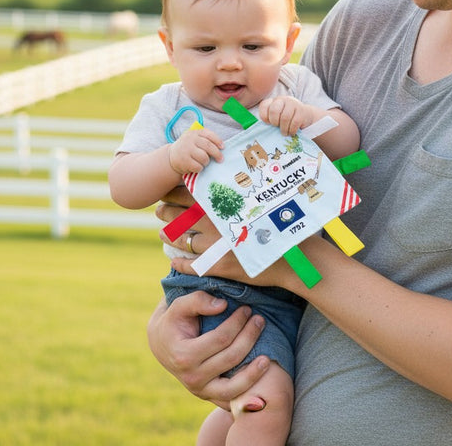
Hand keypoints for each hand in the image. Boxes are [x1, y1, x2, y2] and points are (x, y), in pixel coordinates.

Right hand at [147, 292, 269, 410]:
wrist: (160, 344)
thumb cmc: (172, 321)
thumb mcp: (178, 306)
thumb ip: (198, 300)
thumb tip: (223, 305)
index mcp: (184, 355)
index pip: (220, 339)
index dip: (237, 323)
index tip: (247, 309)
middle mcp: (192, 377)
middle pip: (231, 358)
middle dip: (249, 337)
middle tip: (260, 320)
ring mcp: (200, 391)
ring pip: (234, 388)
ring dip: (254, 373)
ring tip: (267, 358)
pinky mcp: (208, 397)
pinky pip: (231, 400)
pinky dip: (247, 395)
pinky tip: (261, 385)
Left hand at [155, 201, 292, 287]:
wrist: (292, 256)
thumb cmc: (276, 224)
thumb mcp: (255, 203)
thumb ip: (235, 195)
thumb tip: (222, 184)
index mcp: (220, 204)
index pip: (187, 194)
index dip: (172, 193)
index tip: (165, 192)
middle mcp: (213, 222)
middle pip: (179, 215)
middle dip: (165, 212)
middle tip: (159, 211)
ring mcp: (213, 245)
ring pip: (181, 239)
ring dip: (169, 236)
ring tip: (163, 234)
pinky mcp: (216, 266)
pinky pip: (190, 266)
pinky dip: (180, 264)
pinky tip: (175, 262)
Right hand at [168, 128, 223, 174]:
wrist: (171, 157)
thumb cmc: (188, 148)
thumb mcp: (194, 140)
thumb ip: (205, 140)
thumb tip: (221, 148)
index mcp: (194, 133)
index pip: (209, 134)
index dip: (217, 141)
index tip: (223, 147)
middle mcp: (189, 139)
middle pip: (208, 146)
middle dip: (217, 154)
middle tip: (220, 159)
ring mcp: (186, 150)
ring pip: (204, 157)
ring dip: (207, 162)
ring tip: (204, 162)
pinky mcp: (184, 161)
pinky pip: (198, 166)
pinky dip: (200, 168)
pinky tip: (196, 167)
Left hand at [258, 96, 313, 135]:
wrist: (305, 115)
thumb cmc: (286, 119)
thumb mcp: (276, 117)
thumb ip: (268, 120)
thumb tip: (261, 130)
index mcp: (272, 101)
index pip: (264, 106)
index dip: (264, 117)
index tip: (268, 123)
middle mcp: (282, 100)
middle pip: (274, 110)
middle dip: (274, 122)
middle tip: (277, 127)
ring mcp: (292, 103)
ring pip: (285, 117)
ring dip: (284, 128)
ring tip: (284, 133)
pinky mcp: (302, 110)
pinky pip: (295, 122)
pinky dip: (292, 130)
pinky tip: (291, 132)